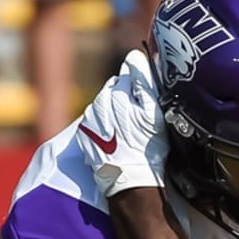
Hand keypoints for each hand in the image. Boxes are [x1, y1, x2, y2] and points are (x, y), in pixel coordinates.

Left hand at [78, 50, 167, 197]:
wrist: (130, 180)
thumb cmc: (148, 150)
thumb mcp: (154, 115)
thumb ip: (144, 84)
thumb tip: (135, 58)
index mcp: (117, 93)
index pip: (129, 73)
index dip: (141, 83)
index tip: (149, 96)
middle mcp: (100, 101)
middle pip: (116, 88)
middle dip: (127, 96)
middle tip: (141, 115)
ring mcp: (90, 117)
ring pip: (105, 104)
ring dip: (116, 111)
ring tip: (129, 130)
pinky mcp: (84, 133)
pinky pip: (96, 120)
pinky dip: (106, 125)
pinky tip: (117, 138)